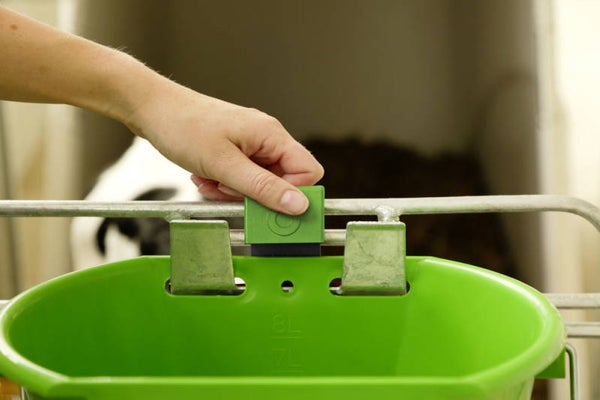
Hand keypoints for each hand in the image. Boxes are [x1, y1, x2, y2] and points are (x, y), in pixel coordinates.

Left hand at [125, 84, 323, 214]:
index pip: (308, 171)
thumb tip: (299, 205)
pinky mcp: (235, 151)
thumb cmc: (183, 126)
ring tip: (211, 181)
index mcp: (271, 135)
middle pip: (282, 181)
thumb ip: (263, 187)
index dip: (292, 194)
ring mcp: (250, 144)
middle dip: (255, 194)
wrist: (152, 109)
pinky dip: (224, 184)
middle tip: (228, 190)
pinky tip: (206, 177)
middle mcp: (266, 138)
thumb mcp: (224, 165)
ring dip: (234, 191)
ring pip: (259, 183)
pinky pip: (241, 178)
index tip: (267, 207)